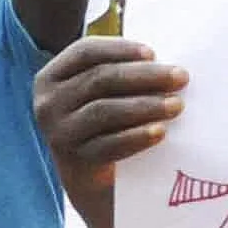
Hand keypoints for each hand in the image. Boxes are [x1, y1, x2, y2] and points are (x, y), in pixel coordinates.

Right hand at [35, 36, 183, 213]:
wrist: (89, 178)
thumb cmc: (102, 123)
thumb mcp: (98, 93)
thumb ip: (118, 73)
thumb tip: (163, 62)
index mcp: (51, 77)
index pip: (85, 51)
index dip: (120, 49)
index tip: (154, 53)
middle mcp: (48, 103)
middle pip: (99, 79)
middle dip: (144, 76)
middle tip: (180, 77)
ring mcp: (58, 133)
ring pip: (104, 110)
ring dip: (146, 106)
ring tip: (176, 105)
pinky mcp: (73, 160)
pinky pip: (108, 145)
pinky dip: (136, 137)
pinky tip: (160, 132)